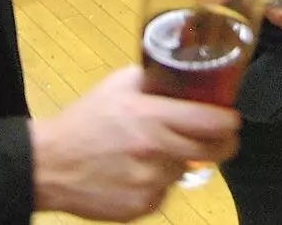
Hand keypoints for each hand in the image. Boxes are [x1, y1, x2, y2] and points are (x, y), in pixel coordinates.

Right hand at [29, 66, 239, 220]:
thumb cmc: (84, 121)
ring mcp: (151, 183)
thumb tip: (181, 75)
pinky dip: (158, 183)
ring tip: (155, 151)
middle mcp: (156, 151)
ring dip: (180, 160)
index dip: (229, 120)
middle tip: (219, 137)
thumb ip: (151, 78)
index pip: (211, 120)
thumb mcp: (116, 86)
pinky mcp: (142, 206)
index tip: (232, 118)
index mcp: (151, 117)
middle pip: (214, 151)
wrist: (49, 165)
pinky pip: (164, 192)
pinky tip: (137, 172)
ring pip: (186, 170)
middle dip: (223, 143)